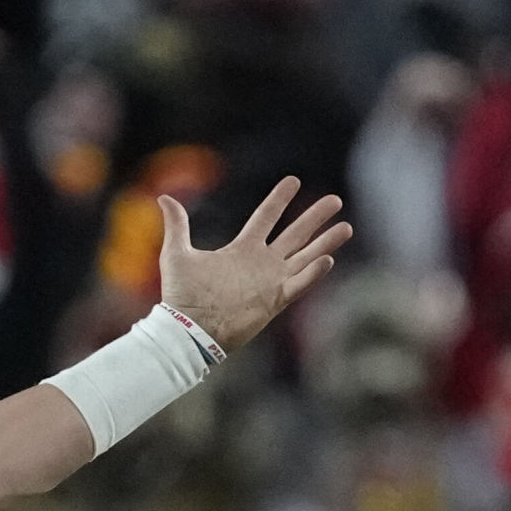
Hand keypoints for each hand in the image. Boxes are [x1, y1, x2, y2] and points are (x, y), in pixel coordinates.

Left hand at [160, 175, 351, 355]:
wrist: (188, 329)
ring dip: (326, 243)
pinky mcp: (274, 301)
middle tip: (335, 200)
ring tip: (346, 227)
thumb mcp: (177, 254)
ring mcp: (271, 282)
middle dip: (315, 217)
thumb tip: (163, 198)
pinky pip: (299, 284)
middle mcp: (261, 263)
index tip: (294, 181)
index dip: (280, 200)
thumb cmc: (181, 296)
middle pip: (295, 234)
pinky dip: (313, 274)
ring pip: (305, 257)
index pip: (266, 217)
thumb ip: (177, 225)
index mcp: (242, 249)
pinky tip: (328, 259)